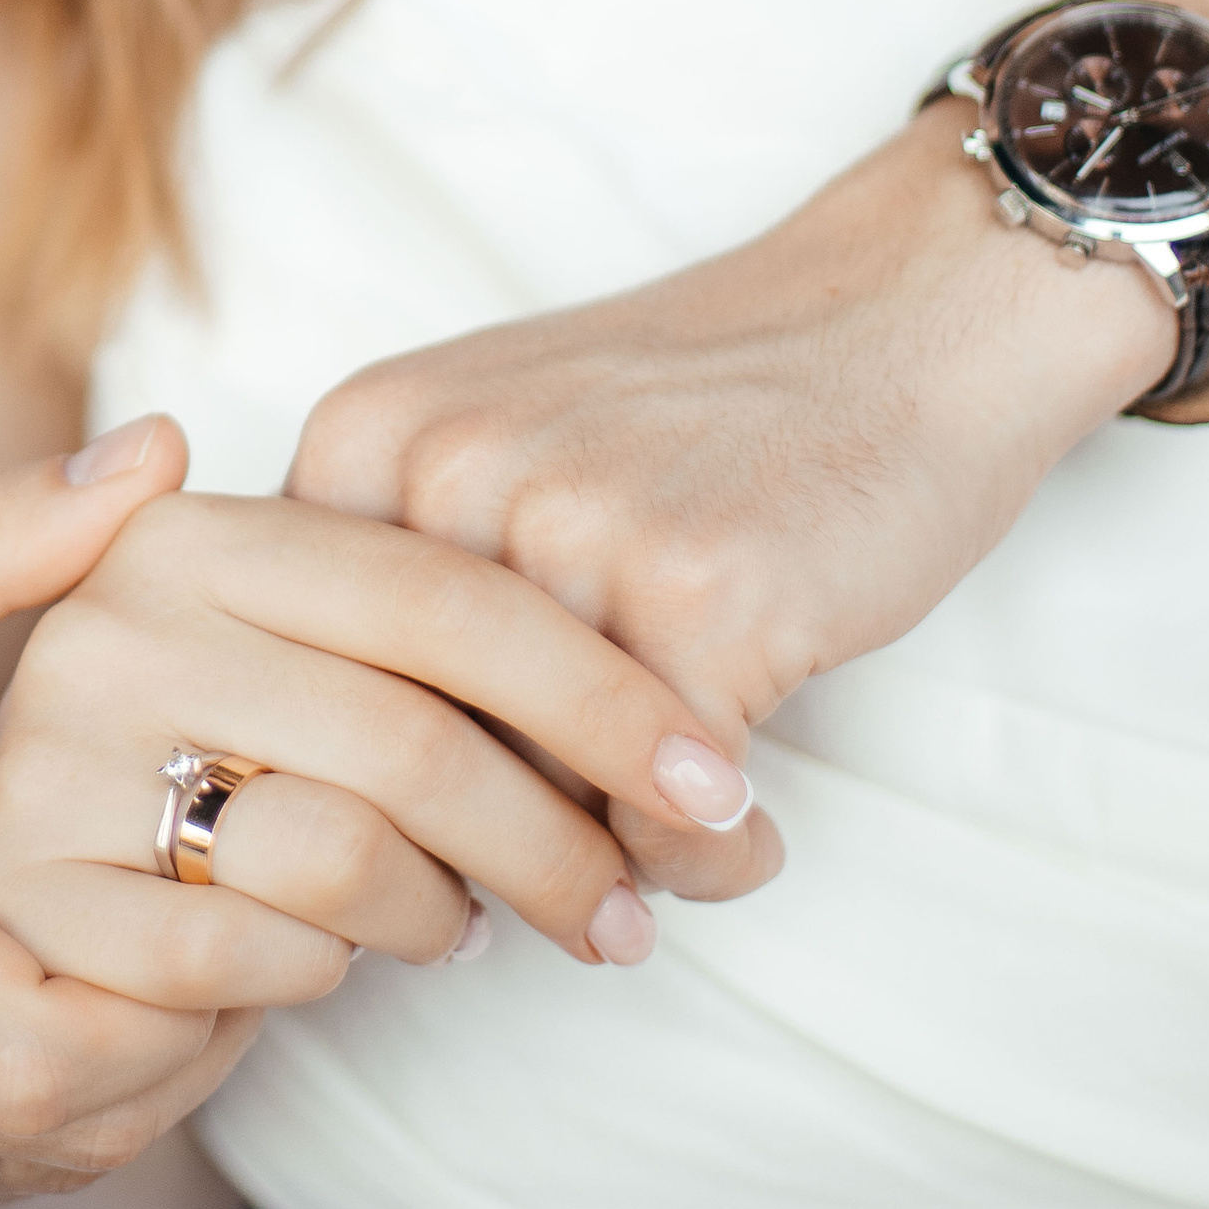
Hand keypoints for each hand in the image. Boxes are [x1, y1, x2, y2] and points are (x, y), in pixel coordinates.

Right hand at [0, 422, 243, 1208]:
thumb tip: (159, 451)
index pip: (57, 1041)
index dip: (189, 982)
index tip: (240, 869)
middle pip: (67, 1127)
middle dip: (192, 1032)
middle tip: (258, 907)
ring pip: (16, 1171)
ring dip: (126, 1080)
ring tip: (184, 945)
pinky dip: (31, 1113)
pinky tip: (61, 994)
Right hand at [0, 487, 779, 1008]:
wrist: (19, 883)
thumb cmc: (220, 759)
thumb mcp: (311, 660)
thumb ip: (450, 645)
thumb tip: (715, 762)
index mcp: (197, 525)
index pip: (449, 595)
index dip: (605, 697)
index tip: (720, 786)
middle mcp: (112, 615)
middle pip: (417, 735)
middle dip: (563, 843)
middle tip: (635, 917)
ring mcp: (55, 753)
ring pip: (346, 853)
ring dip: (449, 916)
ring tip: (473, 927)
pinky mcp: (31, 895)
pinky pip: (249, 956)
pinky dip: (325, 977)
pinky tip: (338, 965)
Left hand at [288, 105, 1172, 802]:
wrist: (905, 313)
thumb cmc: (707, 408)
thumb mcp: (501, 441)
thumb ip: (411, 579)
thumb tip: (348, 799)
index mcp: (368, 438)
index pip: (303, 686)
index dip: (366, 792)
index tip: (431, 844)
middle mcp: (442, 477)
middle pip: (405, 759)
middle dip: (476, 861)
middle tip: (553, 895)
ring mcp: (566, 535)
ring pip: (527, 806)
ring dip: (602, 872)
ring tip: (653, 866)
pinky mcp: (697, 601)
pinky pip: (660, 823)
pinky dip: (707, 859)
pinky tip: (745, 834)